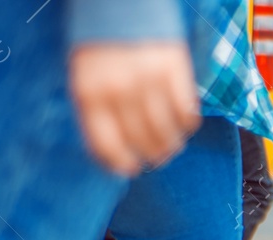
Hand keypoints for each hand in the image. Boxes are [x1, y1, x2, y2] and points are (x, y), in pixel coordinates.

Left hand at [69, 42, 198, 175]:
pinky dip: (187, 125)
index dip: (121, 165)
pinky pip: (187, 114)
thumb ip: (97, 108)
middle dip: (151, 156)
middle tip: (156, 157)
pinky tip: (183, 123)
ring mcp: (149, 81)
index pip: (108, 146)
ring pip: (167, 133)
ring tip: (172, 145)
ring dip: (172, 145)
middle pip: (141, 142)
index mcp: (90, 92)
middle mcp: (119, 90)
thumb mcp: (85, 73)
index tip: (130, 169)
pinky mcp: (175, 72)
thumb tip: (116, 148)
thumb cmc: (100, 39)